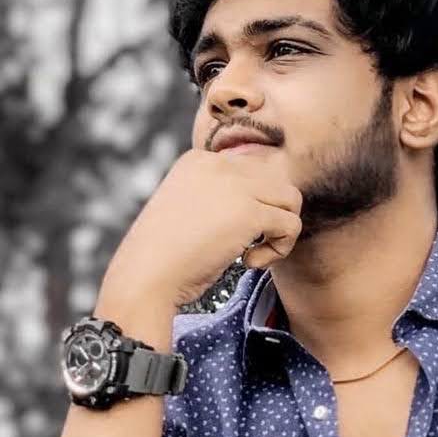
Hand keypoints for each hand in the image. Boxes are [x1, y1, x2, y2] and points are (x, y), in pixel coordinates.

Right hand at [98, 144, 302, 309]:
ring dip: (282, 231)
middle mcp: (218, 164)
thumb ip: (220, 202)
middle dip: (273, 217)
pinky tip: (249, 263)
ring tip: (254, 254)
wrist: (145, 275)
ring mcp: (235, 186)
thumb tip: (264, 212)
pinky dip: (279, 250)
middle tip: (250, 246)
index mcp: (199, 160)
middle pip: (277, 182)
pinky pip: (292, 225)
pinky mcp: (249, 213)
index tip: (231, 235)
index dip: (254, 206)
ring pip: (292, 199)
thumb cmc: (164, 259)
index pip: (254, 171)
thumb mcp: (189, 214)